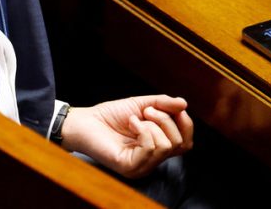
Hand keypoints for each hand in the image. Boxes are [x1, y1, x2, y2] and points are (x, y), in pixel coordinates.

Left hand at [60, 95, 192, 178]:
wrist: (84, 121)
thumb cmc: (110, 115)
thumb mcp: (141, 104)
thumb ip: (162, 104)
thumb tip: (184, 103)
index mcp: (157, 146)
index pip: (186, 142)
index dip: (185, 122)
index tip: (170, 106)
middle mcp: (152, 159)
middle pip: (181, 144)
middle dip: (166, 120)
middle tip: (146, 111)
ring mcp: (142, 166)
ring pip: (167, 146)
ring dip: (153, 124)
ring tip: (135, 118)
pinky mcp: (130, 167)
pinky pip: (151, 148)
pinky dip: (143, 130)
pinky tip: (131, 124)